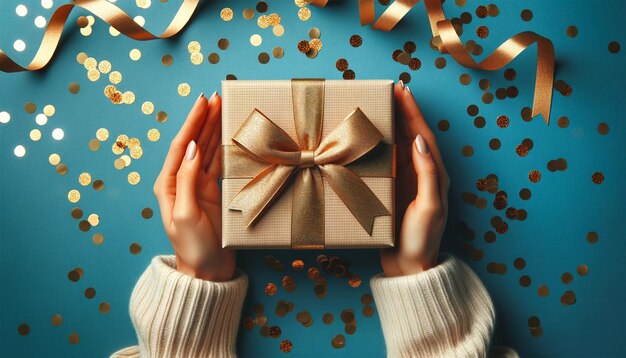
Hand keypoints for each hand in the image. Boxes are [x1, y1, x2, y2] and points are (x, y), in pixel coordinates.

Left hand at [153, 92, 234, 281]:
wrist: (207, 270)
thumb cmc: (193, 247)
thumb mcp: (186, 215)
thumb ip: (186, 180)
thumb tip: (191, 147)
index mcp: (168, 184)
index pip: (181, 146)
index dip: (192, 122)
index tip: (203, 101)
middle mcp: (181, 180)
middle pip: (194, 142)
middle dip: (204, 119)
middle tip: (216, 96)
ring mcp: (197, 185)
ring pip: (206, 149)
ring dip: (213, 128)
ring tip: (223, 107)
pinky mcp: (212, 191)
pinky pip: (217, 163)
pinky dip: (223, 146)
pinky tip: (228, 132)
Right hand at [380, 82, 450, 276]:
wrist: (409, 267)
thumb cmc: (421, 239)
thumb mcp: (429, 206)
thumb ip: (428, 174)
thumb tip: (418, 141)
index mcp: (434, 174)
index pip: (422, 135)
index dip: (413, 111)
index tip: (402, 89)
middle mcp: (421, 173)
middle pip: (411, 134)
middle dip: (402, 110)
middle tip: (389, 89)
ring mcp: (406, 181)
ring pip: (398, 145)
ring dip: (390, 124)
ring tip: (378, 105)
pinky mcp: (392, 190)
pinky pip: (386, 161)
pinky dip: (379, 145)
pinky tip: (368, 138)